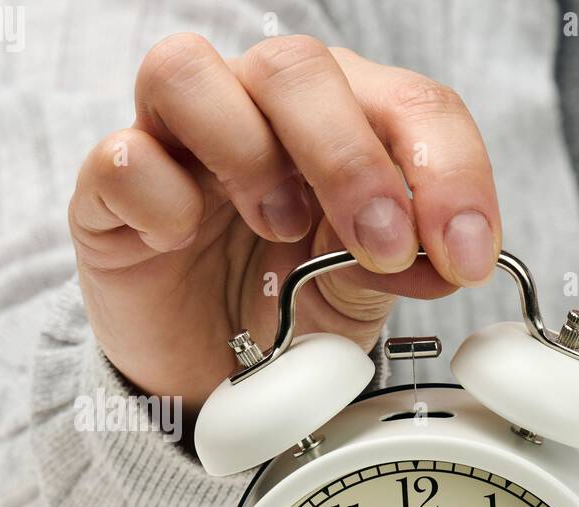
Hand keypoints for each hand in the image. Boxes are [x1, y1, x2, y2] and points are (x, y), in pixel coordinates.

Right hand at [69, 34, 501, 414]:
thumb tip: (444, 258)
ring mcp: (178, 139)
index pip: (410, 102)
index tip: (467, 253)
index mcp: (345, 120)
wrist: (203, 368)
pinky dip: (161, 198)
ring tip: (278, 229)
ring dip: (248, 153)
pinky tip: (186, 241)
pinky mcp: (111, 187)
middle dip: (354, 161)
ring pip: (187, 71)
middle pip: (298, 67)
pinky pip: (121, 156)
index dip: (449, 170)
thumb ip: (401, 264)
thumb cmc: (288, 306)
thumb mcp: (363, 291)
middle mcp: (259, 108)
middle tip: (382, 246)